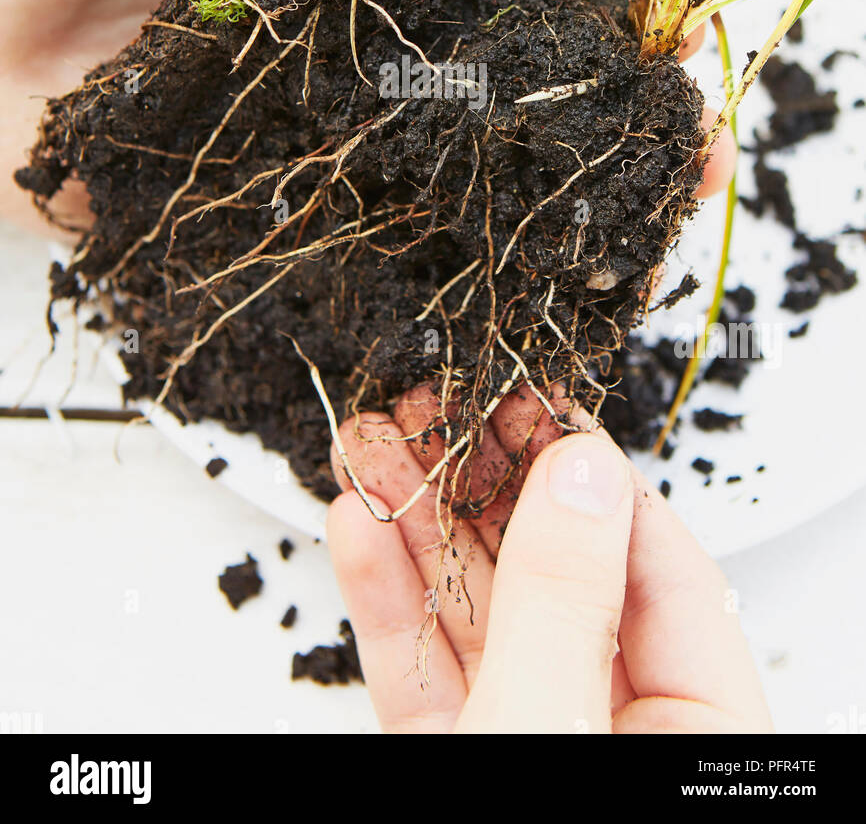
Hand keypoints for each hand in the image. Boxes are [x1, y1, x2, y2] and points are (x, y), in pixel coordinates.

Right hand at [327, 392, 771, 733]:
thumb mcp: (545, 726)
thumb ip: (562, 599)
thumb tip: (580, 471)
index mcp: (689, 730)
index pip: (661, 568)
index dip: (592, 474)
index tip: (534, 399)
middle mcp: (610, 726)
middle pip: (553, 575)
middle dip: (478, 482)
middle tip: (431, 401)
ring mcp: (526, 737)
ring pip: (476, 612)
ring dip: (414, 523)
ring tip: (370, 440)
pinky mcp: (453, 759)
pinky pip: (423, 667)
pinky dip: (386, 597)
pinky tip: (357, 525)